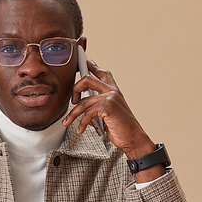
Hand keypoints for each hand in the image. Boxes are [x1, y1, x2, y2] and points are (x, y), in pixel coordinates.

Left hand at [63, 60, 164, 181]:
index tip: (87, 62)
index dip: (94, 66)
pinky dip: (81, 123)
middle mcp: (113, 91)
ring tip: (68, 122)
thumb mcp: (109, 114)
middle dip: (75, 88)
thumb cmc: (122, 129)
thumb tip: (83, 108)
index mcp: (114, 91)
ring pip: (83, 101)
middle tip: (73, 101)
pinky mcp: (107, 107)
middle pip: (87, 79)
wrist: (134, 139)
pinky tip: (80, 129)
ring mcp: (110, 98)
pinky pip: (87, 113)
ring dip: (72, 114)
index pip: (103, 74)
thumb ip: (98, 106)